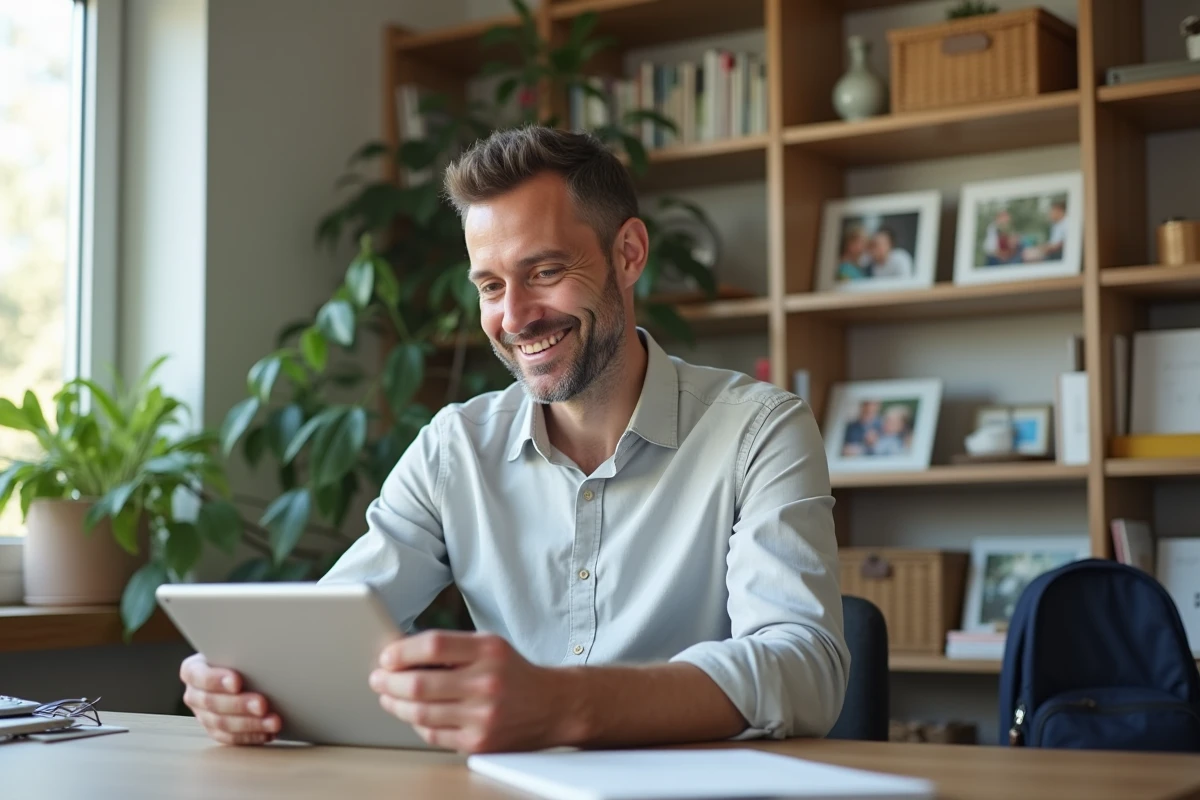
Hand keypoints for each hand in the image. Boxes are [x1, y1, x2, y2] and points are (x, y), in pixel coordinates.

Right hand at [179, 653, 281, 744]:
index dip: (217, 680)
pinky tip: (268, 733)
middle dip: (240, 705)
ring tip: (273, 722)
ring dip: (250, 724)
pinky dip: (250, 737)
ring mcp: (203, 715)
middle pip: (213, 703)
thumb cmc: (239, 654)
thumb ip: (240, 651)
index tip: (237, 682)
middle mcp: (194, 694)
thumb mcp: (236, 647)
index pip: (200, 676)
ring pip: (222, 724)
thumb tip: (260, 652)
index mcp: (193, 670)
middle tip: (263, 704)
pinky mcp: (216, 730)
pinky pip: (231, 738)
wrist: (242, 667)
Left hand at [369, 631, 575, 753]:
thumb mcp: (490, 647)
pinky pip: (433, 734)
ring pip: (421, 712)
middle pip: (420, 683)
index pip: (434, 646)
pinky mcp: (479, 742)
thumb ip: (452, 648)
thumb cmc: (514, 673)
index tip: (387, 656)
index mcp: (489, 651)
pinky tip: (412, 714)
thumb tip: (402, 653)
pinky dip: (416, 723)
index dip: (402, 651)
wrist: (553, 706)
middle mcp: (487, 682)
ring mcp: (483, 716)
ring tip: (388, 696)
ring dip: (396, 703)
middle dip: (389, 681)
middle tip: (378, 678)